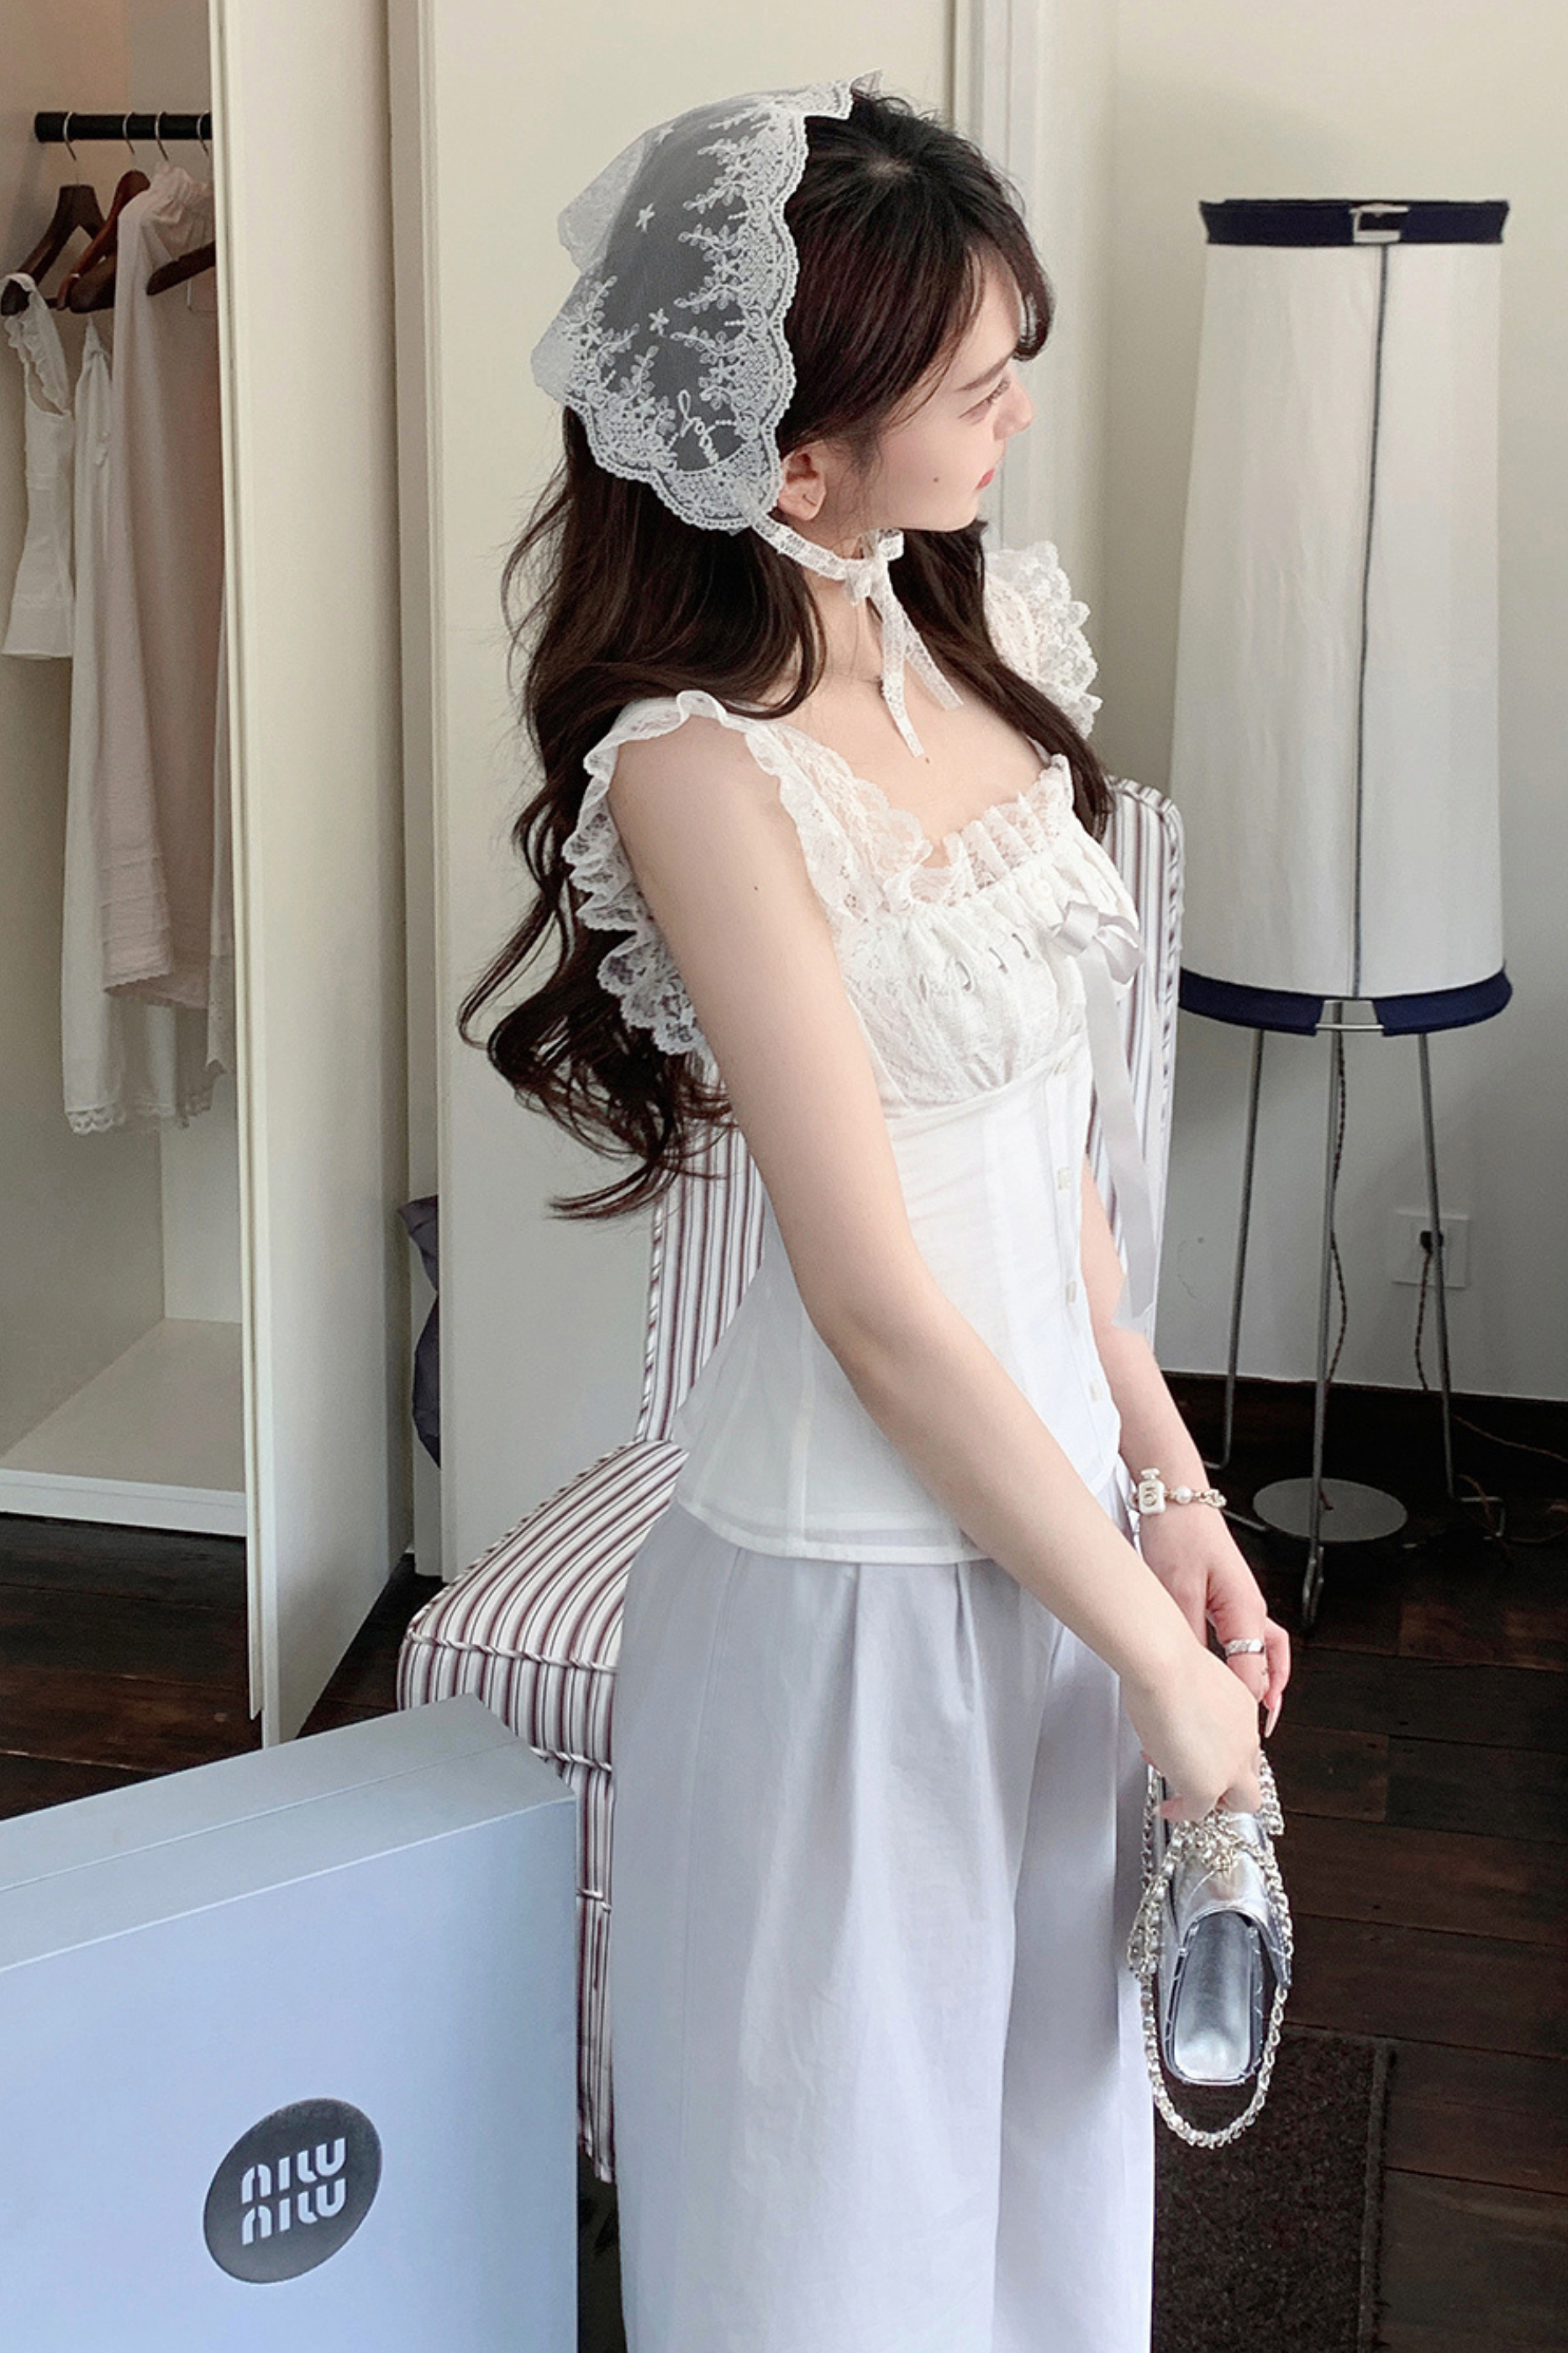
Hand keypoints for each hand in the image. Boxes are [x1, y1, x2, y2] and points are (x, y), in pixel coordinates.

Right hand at [1122, 1632, 1263, 1822]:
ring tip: (1180, 1792)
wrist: (1165, 1665)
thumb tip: (1177, 1714)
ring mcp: (1231, 1765)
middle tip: (1196, 1778)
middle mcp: (1245, 1740)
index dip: (1221, 1755)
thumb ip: (1195, 1706)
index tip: (1203, 1754)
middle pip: (1250, 1777)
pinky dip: (1182, 1813)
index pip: (1243, 1746)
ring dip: (1211, 1800)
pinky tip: (1167, 1808)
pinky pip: (1198, 1812)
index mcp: (1243, 1712)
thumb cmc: (1170, 1663)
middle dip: (1225, 1784)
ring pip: (1240, 1801)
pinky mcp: (1207, 1786)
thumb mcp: (1193, 1684)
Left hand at [1135, 1500, 1290, 1735]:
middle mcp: (1250, 1609)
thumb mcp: (1176, 1592)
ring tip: (1259, 1713)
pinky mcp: (1225, 1598)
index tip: (1231, 1733)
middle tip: (1256, 1735)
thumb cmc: (1180, 1534)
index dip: (1243, 1709)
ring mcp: (1240, 1603)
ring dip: (1261, 1683)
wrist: (1174, 1498)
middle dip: (1260, 1703)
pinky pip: (1244, 1639)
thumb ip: (1186, 1636)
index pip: (1253, 1675)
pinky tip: (1230, 1673)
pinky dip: (1246, 1661)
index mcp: (1245, 1611)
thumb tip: (1185, 1676)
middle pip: (1266, 1668)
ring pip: (1262, 1654)